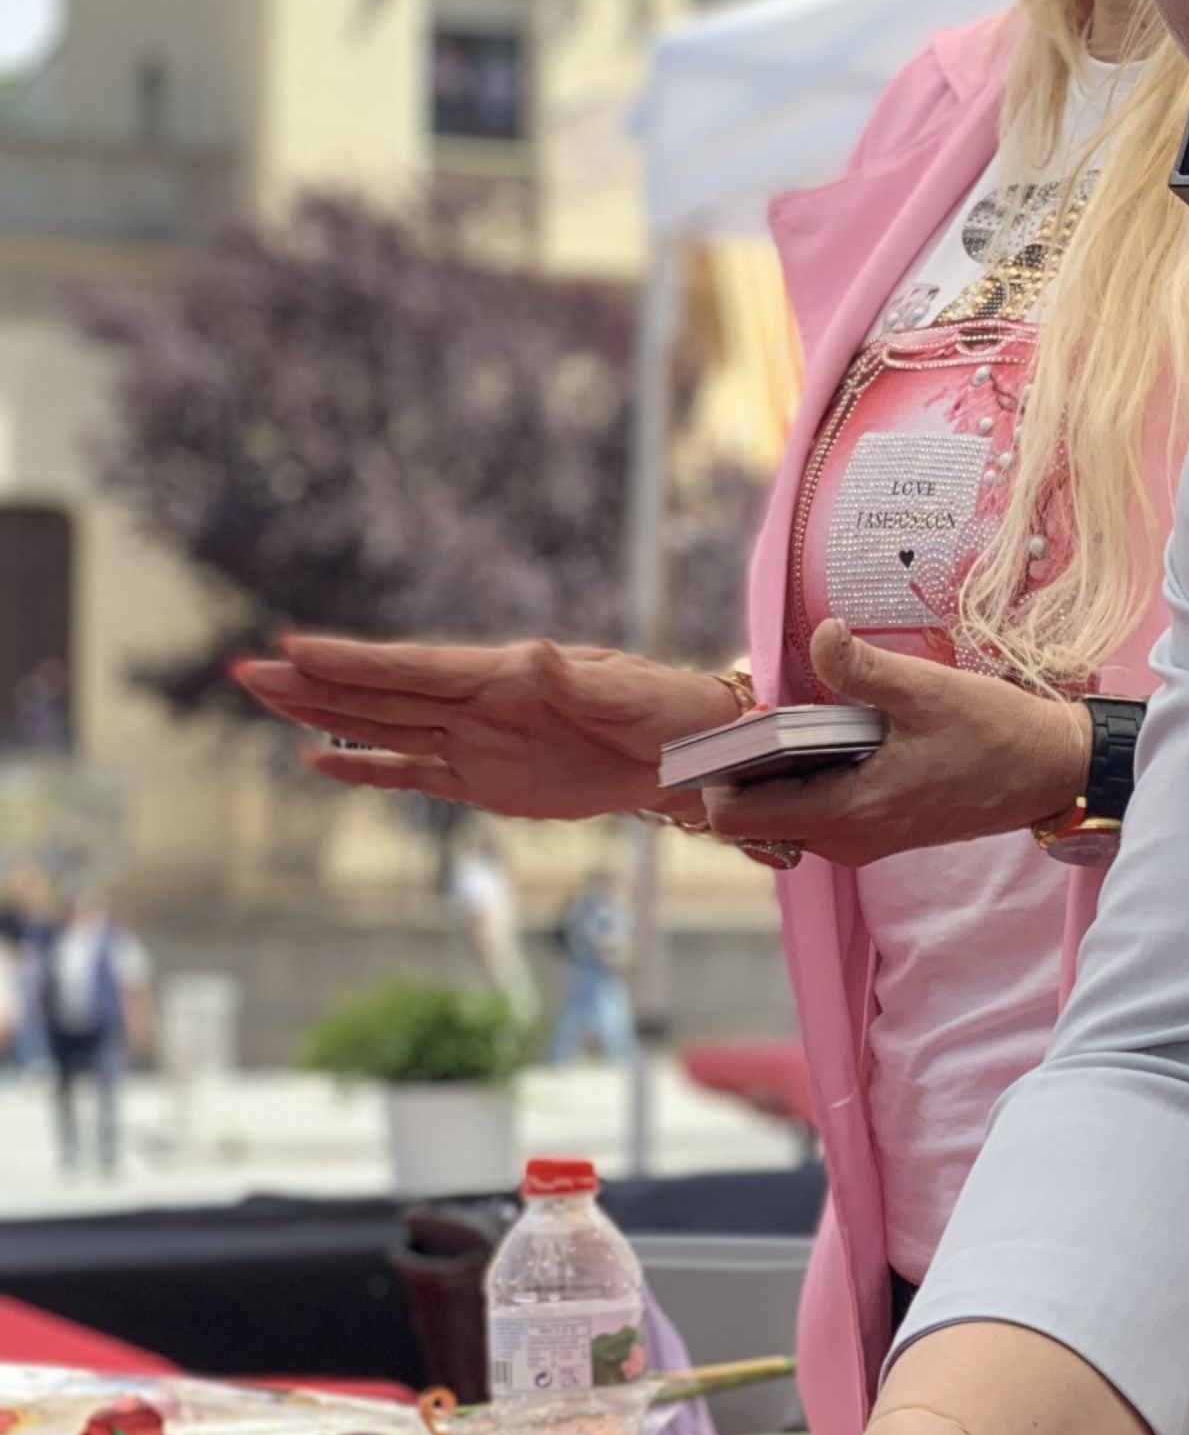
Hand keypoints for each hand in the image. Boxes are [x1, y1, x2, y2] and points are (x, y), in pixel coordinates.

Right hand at [233, 633, 739, 819]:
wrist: (693, 754)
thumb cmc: (667, 711)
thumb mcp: (630, 693)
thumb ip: (576, 683)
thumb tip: (534, 657)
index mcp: (507, 676)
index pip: (415, 667)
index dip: (355, 661)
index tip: (297, 648)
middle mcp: (480, 705)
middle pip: (382, 694)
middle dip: (317, 683)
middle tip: (250, 671)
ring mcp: (478, 744)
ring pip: (386, 730)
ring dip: (327, 719)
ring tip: (267, 699)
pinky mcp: (487, 785)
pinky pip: (417, 776)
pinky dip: (370, 770)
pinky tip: (320, 762)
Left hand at [694, 623, 1091, 870]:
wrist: (1052, 769)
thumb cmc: (996, 733)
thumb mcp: (928, 691)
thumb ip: (863, 667)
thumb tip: (822, 634)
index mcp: (850, 811)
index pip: (738, 818)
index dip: (721, 772)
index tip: (739, 726)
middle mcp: (848, 838)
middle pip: (752, 820)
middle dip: (744, 772)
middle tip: (769, 716)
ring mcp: (864, 839)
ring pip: (781, 819)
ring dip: (776, 775)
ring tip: (802, 723)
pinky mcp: (879, 831)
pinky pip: (814, 814)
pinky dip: (806, 781)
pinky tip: (832, 738)